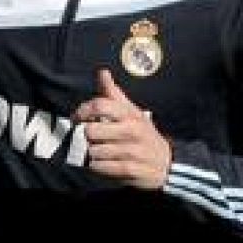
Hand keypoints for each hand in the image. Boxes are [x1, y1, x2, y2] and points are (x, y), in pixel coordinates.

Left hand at [73, 69, 171, 189]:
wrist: (165, 162)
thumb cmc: (142, 134)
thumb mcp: (131, 111)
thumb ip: (113, 94)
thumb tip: (102, 73)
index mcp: (130, 113)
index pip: (100, 105)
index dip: (82, 111)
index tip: (77, 118)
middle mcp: (132, 130)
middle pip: (91, 130)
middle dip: (85, 136)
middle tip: (89, 138)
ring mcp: (132, 150)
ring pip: (94, 151)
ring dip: (92, 153)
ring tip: (99, 151)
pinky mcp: (131, 168)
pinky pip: (102, 167)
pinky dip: (98, 166)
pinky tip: (103, 163)